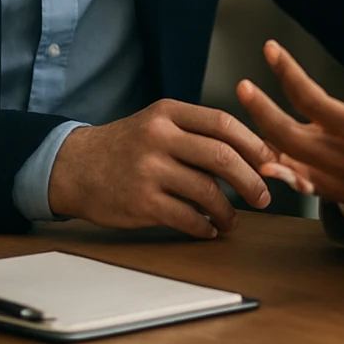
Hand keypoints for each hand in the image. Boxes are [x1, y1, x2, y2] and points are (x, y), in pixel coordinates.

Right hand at [47, 100, 275, 238]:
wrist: (74, 166)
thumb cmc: (125, 146)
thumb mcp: (157, 123)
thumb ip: (196, 132)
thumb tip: (249, 153)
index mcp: (168, 113)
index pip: (223, 123)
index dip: (253, 144)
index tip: (269, 161)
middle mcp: (159, 137)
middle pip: (222, 157)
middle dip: (251, 180)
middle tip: (263, 196)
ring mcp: (149, 170)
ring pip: (207, 191)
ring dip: (228, 210)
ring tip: (232, 219)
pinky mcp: (140, 202)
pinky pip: (186, 217)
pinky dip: (203, 227)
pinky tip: (208, 230)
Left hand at [235, 40, 343, 247]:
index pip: (312, 99)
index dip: (287, 73)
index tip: (271, 49)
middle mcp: (342, 159)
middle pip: (285, 133)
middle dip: (259, 108)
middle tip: (242, 84)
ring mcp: (337, 180)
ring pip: (287, 159)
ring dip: (264, 136)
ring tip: (248, 113)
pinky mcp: (339, 193)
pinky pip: (300, 180)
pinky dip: (279, 167)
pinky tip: (268, 156)